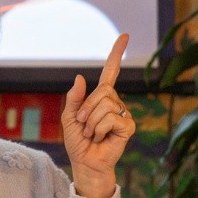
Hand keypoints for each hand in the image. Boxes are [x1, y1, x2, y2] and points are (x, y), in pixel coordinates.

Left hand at [61, 33, 135, 197]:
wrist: (85, 162)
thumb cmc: (77, 141)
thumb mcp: (69, 117)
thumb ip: (73, 98)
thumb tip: (81, 77)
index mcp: (101, 97)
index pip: (111, 72)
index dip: (116, 54)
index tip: (125, 36)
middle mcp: (114, 102)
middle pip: (102, 91)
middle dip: (86, 109)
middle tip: (83, 125)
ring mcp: (123, 113)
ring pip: (105, 104)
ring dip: (91, 121)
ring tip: (92, 133)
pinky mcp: (128, 126)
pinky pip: (111, 117)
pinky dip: (100, 128)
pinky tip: (101, 137)